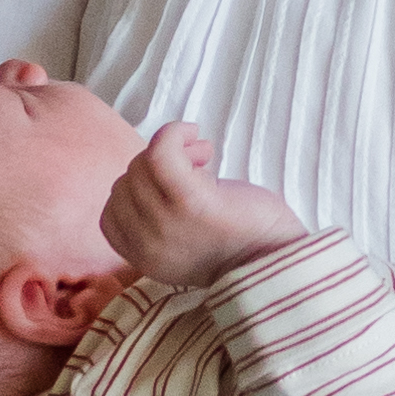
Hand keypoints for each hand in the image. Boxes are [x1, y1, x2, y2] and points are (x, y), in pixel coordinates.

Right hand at [103, 120, 310, 286]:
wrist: (283, 261)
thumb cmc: (242, 242)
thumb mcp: (184, 239)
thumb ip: (158, 217)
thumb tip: (148, 165)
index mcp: (144, 259)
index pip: (111, 212)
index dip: (138, 189)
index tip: (174, 184)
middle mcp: (148, 246)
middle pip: (125, 182)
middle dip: (155, 166)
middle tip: (197, 165)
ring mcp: (166, 225)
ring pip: (141, 166)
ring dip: (172, 150)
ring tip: (203, 157)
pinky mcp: (191, 203)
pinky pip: (160, 153)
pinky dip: (175, 134)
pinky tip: (196, 136)